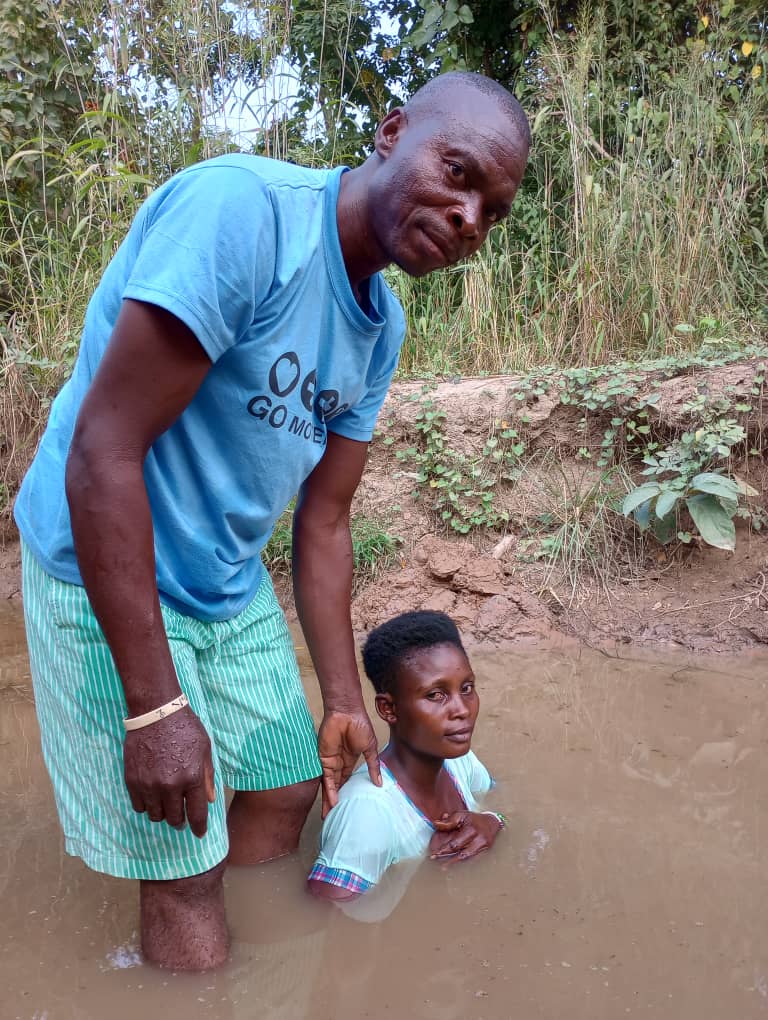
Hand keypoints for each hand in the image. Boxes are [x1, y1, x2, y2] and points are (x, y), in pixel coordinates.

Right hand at [124, 705, 215, 837]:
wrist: (155, 712)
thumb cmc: (184, 727)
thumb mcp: (204, 749)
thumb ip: (207, 777)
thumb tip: (210, 800)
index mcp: (191, 778)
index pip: (196, 814)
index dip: (199, 827)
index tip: (199, 833)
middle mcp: (170, 785)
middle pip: (174, 819)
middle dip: (180, 820)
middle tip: (181, 815)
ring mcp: (149, 784)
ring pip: (155, 816)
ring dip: (162, 813)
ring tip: (166, 804)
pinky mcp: (132, 781)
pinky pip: (139, 806)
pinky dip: (146, 805)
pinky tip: (152, 796)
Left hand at [317, 707, 380, 817]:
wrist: (346, 712)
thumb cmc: (360, 725)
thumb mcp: (370, 748)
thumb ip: (373, 765)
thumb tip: (380, 782)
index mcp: (349, 760)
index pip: (346, 780)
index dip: (345, 793)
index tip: (346, 807)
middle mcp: (338, 763)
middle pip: (336, 786)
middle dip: (334, 800)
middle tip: (333, 817)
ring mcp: (330, 761)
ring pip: (329, 785)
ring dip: (329, 800)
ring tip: (329, 816)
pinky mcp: (323, 759)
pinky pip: (325, 778)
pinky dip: (328, 790)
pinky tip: (331, 802)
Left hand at [429, 811, 501, 862]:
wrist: (492, 822)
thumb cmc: (473, 819)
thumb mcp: (461, 815)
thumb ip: (449, 821)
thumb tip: (435, 824)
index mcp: (471, 829)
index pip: (455, 843)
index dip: (444, 849)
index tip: (434, 854)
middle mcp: (478, 839)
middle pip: (459, 851)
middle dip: (446, 855)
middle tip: (435, 858)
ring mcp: (483, 846)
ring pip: (466, 856)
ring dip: (453, 861)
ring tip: (443, 866)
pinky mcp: (485, 850)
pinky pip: (472, 857)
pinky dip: (462, 860)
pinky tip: (455, 862)